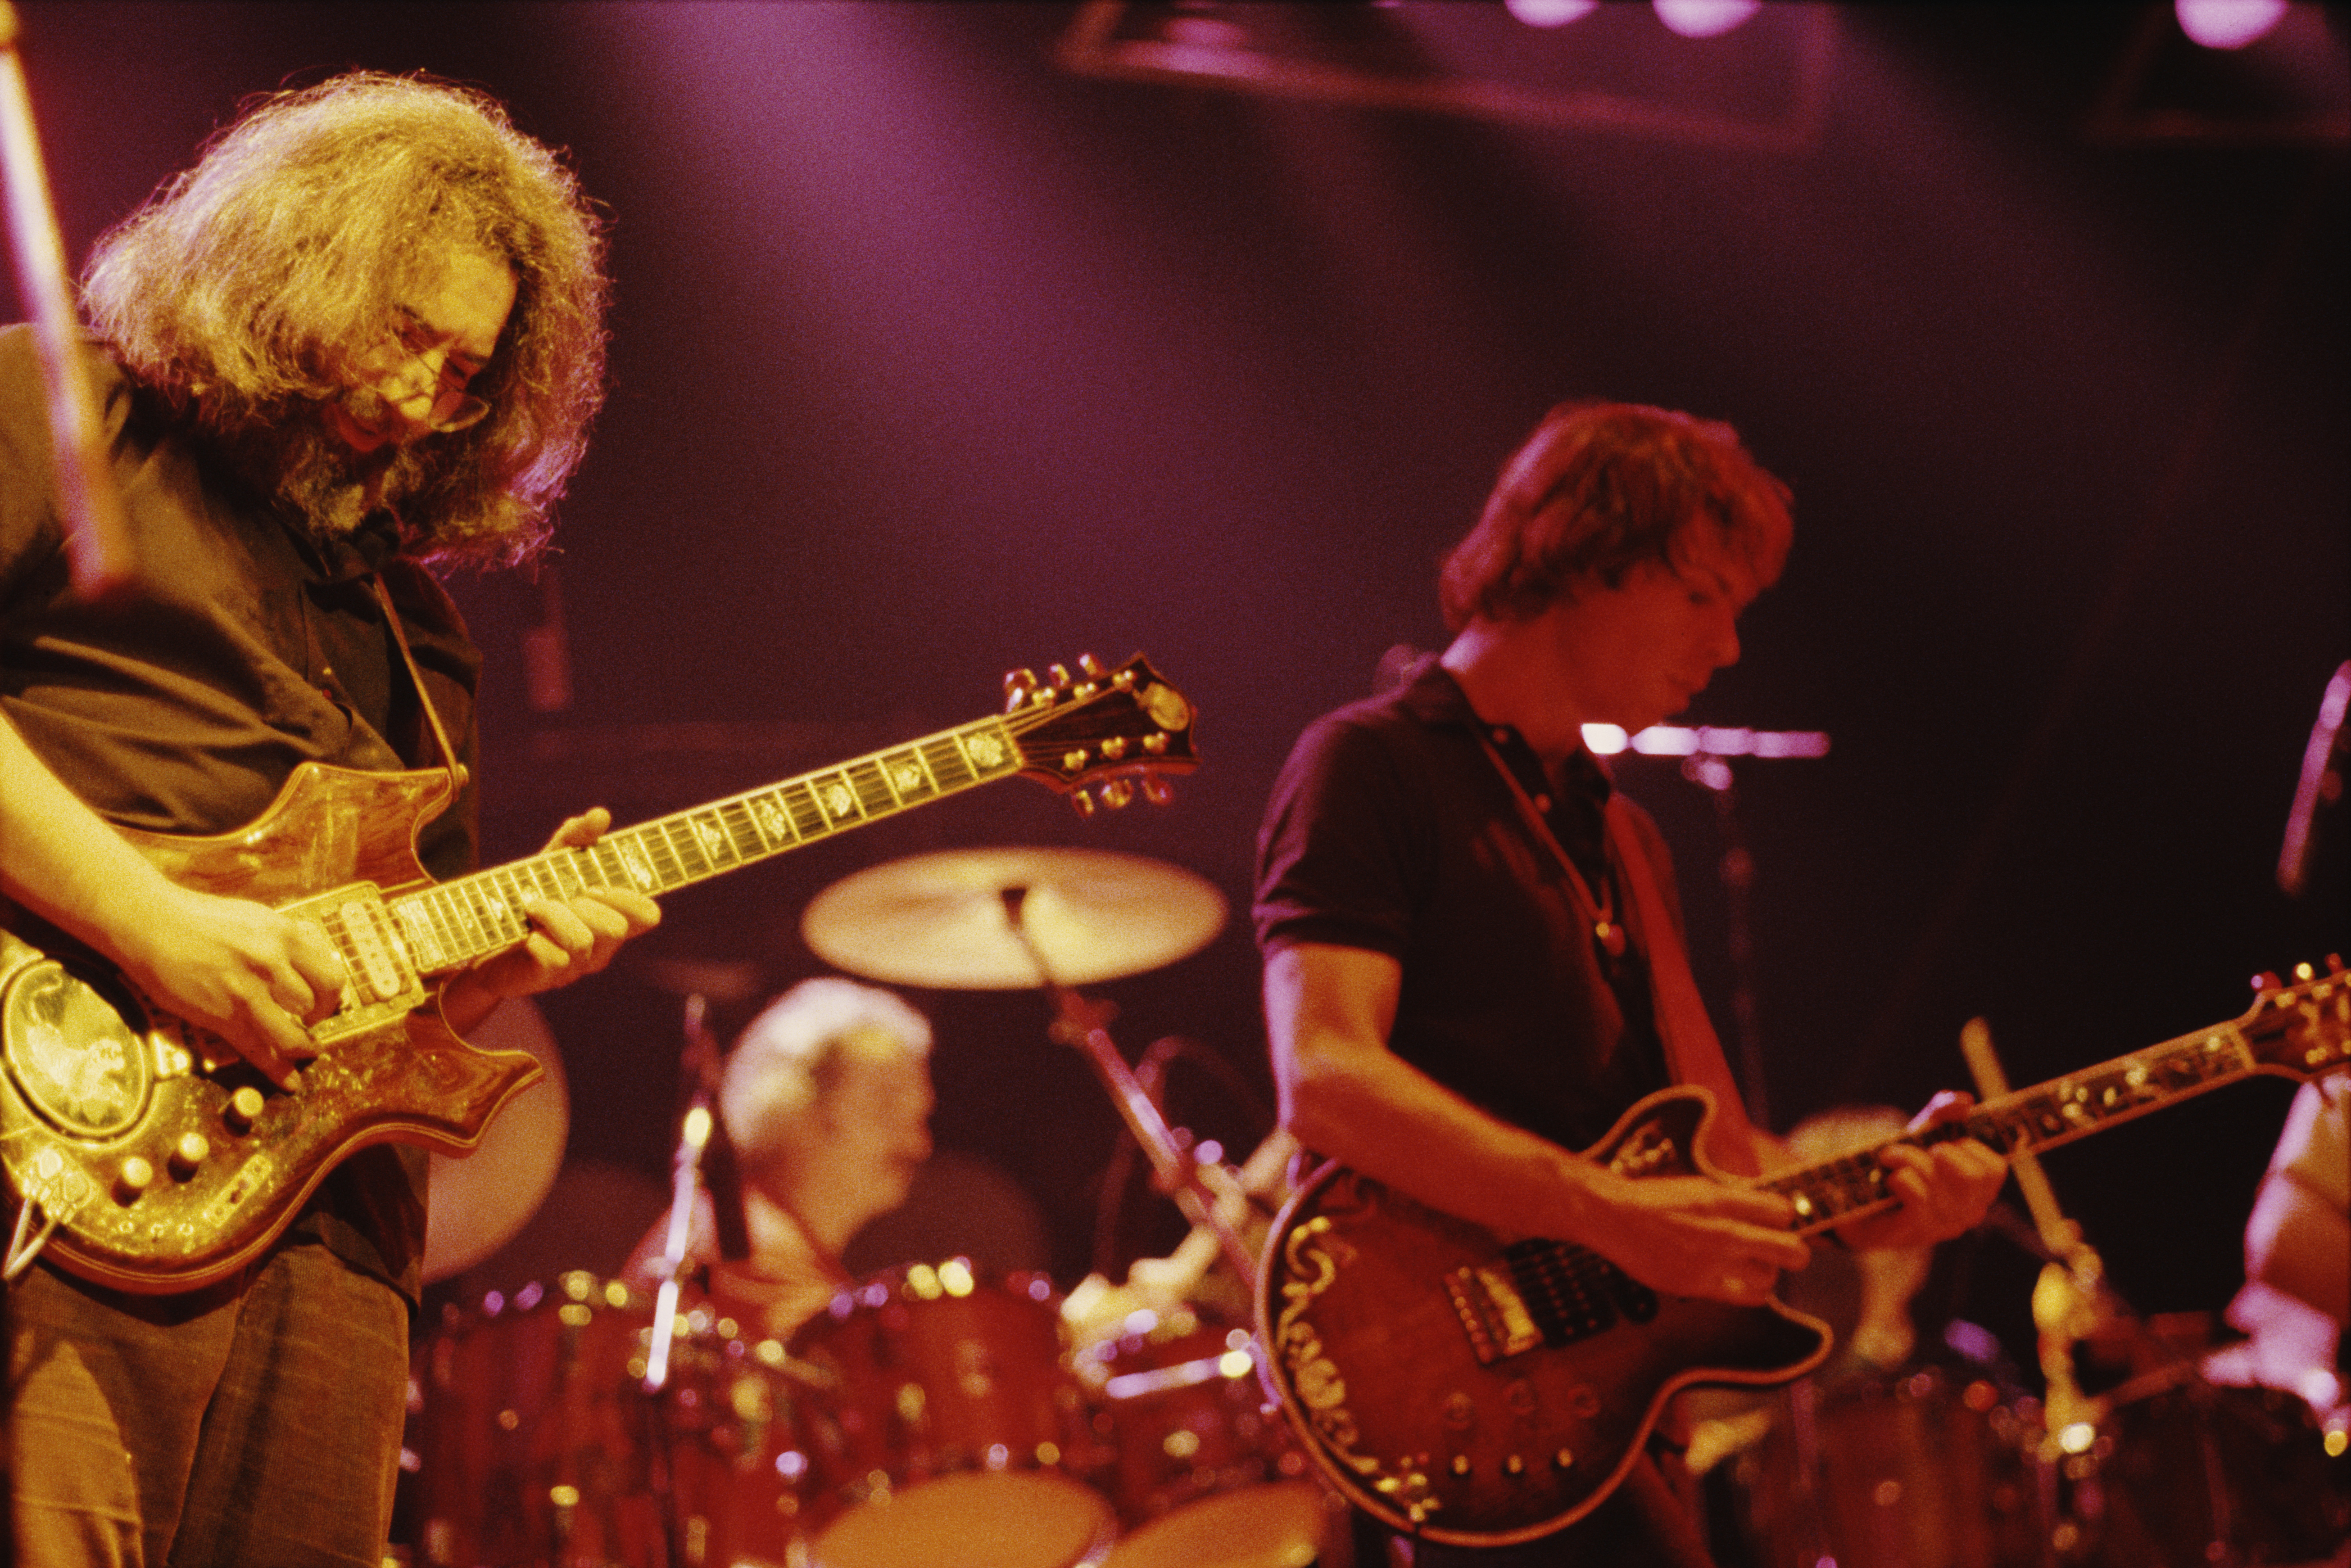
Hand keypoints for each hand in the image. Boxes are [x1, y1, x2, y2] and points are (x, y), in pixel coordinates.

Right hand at [115, 884, 345, 1087]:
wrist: (150, 925)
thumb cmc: (200, 919)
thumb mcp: (255, 917)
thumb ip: (284, 939)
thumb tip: (311, 957)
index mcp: (284, 935)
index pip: (330, 974)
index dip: (331, 994)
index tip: (323, 1000)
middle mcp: (272, 963)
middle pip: (316, 1004)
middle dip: (318, 1018)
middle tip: (310, 1021)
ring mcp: (247, 992)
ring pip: (292, 1035)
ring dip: (301, 1046)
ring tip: (303, 1049)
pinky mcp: (222, 1016)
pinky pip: (258, 1050)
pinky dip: (277, 1070)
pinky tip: (289, 1082)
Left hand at [444, 808, 659, 1024]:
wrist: (482, 934)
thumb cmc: (527, 897)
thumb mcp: (551, 861)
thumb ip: (576, 837)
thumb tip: (601, 815)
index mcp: (611, 920)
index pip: (647, 915)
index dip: (630, 898)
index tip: (597, 884)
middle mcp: (601, 948)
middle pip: (615, 927)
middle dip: (583, 903)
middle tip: (562, 896)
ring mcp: (576, 968)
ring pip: (582, 941)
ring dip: (553, 915)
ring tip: (532, 908)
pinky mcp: (547, 979)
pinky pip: (554, 958)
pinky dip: (535, 938)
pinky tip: (524, 934)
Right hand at [1588, 1168, 1810, 1304]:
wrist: (1614, 1217)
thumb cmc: (1657, 1199)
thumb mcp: (1700, 1187)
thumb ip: (1736, 1200)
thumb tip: (1772, 1213)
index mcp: (1722, 1200)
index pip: (1783, 1212)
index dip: (1785, 1216)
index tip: (1779, 1220)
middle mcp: (1722, 1232)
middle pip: (1791, 1251)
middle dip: (1797, 1252)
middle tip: (1790, 1251)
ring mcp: (1711, 1262)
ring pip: (1769, 1279)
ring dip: (1768, 1272)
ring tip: (1756, 1265)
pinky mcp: (1697, 1285)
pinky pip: (1746, 1297)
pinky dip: (1751, 1290)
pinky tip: (1741, 1280)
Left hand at [1832, 1091, 2007, 1251]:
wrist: (1858, 1204)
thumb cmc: (1900, 1168)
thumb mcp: (1923, 1136)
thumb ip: (1943, 1115)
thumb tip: (1964, 1100)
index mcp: (1978, 1191)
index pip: (1995, 1169)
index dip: (1973, 1147)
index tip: (1950, 1140)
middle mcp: (1967, 1212)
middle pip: (1975, 1177)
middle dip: (1945, 1152)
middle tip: (1925, 1147)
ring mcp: (1943, 1226)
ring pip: (1939, 1183)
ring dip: (1910, 1158)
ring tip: (1891, 1154)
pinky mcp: (1916, 1231)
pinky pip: (1918, 1198)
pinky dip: (1901, 1178)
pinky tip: (1890, 1177)